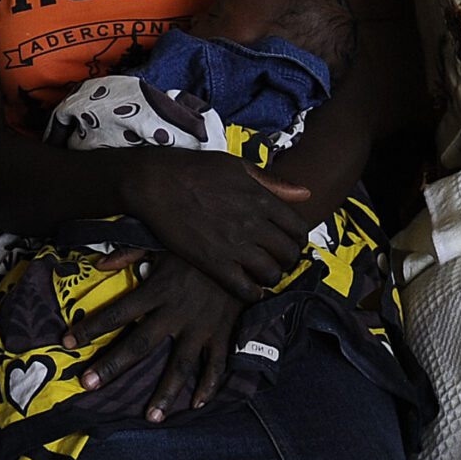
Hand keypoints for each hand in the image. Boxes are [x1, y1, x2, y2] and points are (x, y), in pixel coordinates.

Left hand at [64, 253, 244, 422]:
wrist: (244, 250)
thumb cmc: (197, 246)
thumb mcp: (160, 241)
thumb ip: (128, 253)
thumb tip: (98, 265)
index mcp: (158, 289)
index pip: (117, 312)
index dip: (90, 327)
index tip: (66, 341)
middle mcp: (176, 313)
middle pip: (139, 344)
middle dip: (112, 365)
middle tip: (89, 384)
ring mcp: (201, 327)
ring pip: (180, 365)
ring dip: (165, 393)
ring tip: (151, 417)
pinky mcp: (223, 333)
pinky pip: (216, 365)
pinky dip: (209, 386)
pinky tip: (197, 403)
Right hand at [121, 149, 312, 300]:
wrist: (155, 182)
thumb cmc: (194, 169)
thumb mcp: (237, 166)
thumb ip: (272, 183)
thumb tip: (305, 193)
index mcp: (261, 199)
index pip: (298, 228)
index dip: (297, 238)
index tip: (288, 241)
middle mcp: (253, 224)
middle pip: (288, 254)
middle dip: (287, 260)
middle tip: (277, 260)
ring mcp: (234, 245)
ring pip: (271, 273)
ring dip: (271, 277)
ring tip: (262, 273)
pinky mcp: (213, 262)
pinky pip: (244, 289)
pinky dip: (251, 293)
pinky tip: (248, 288)